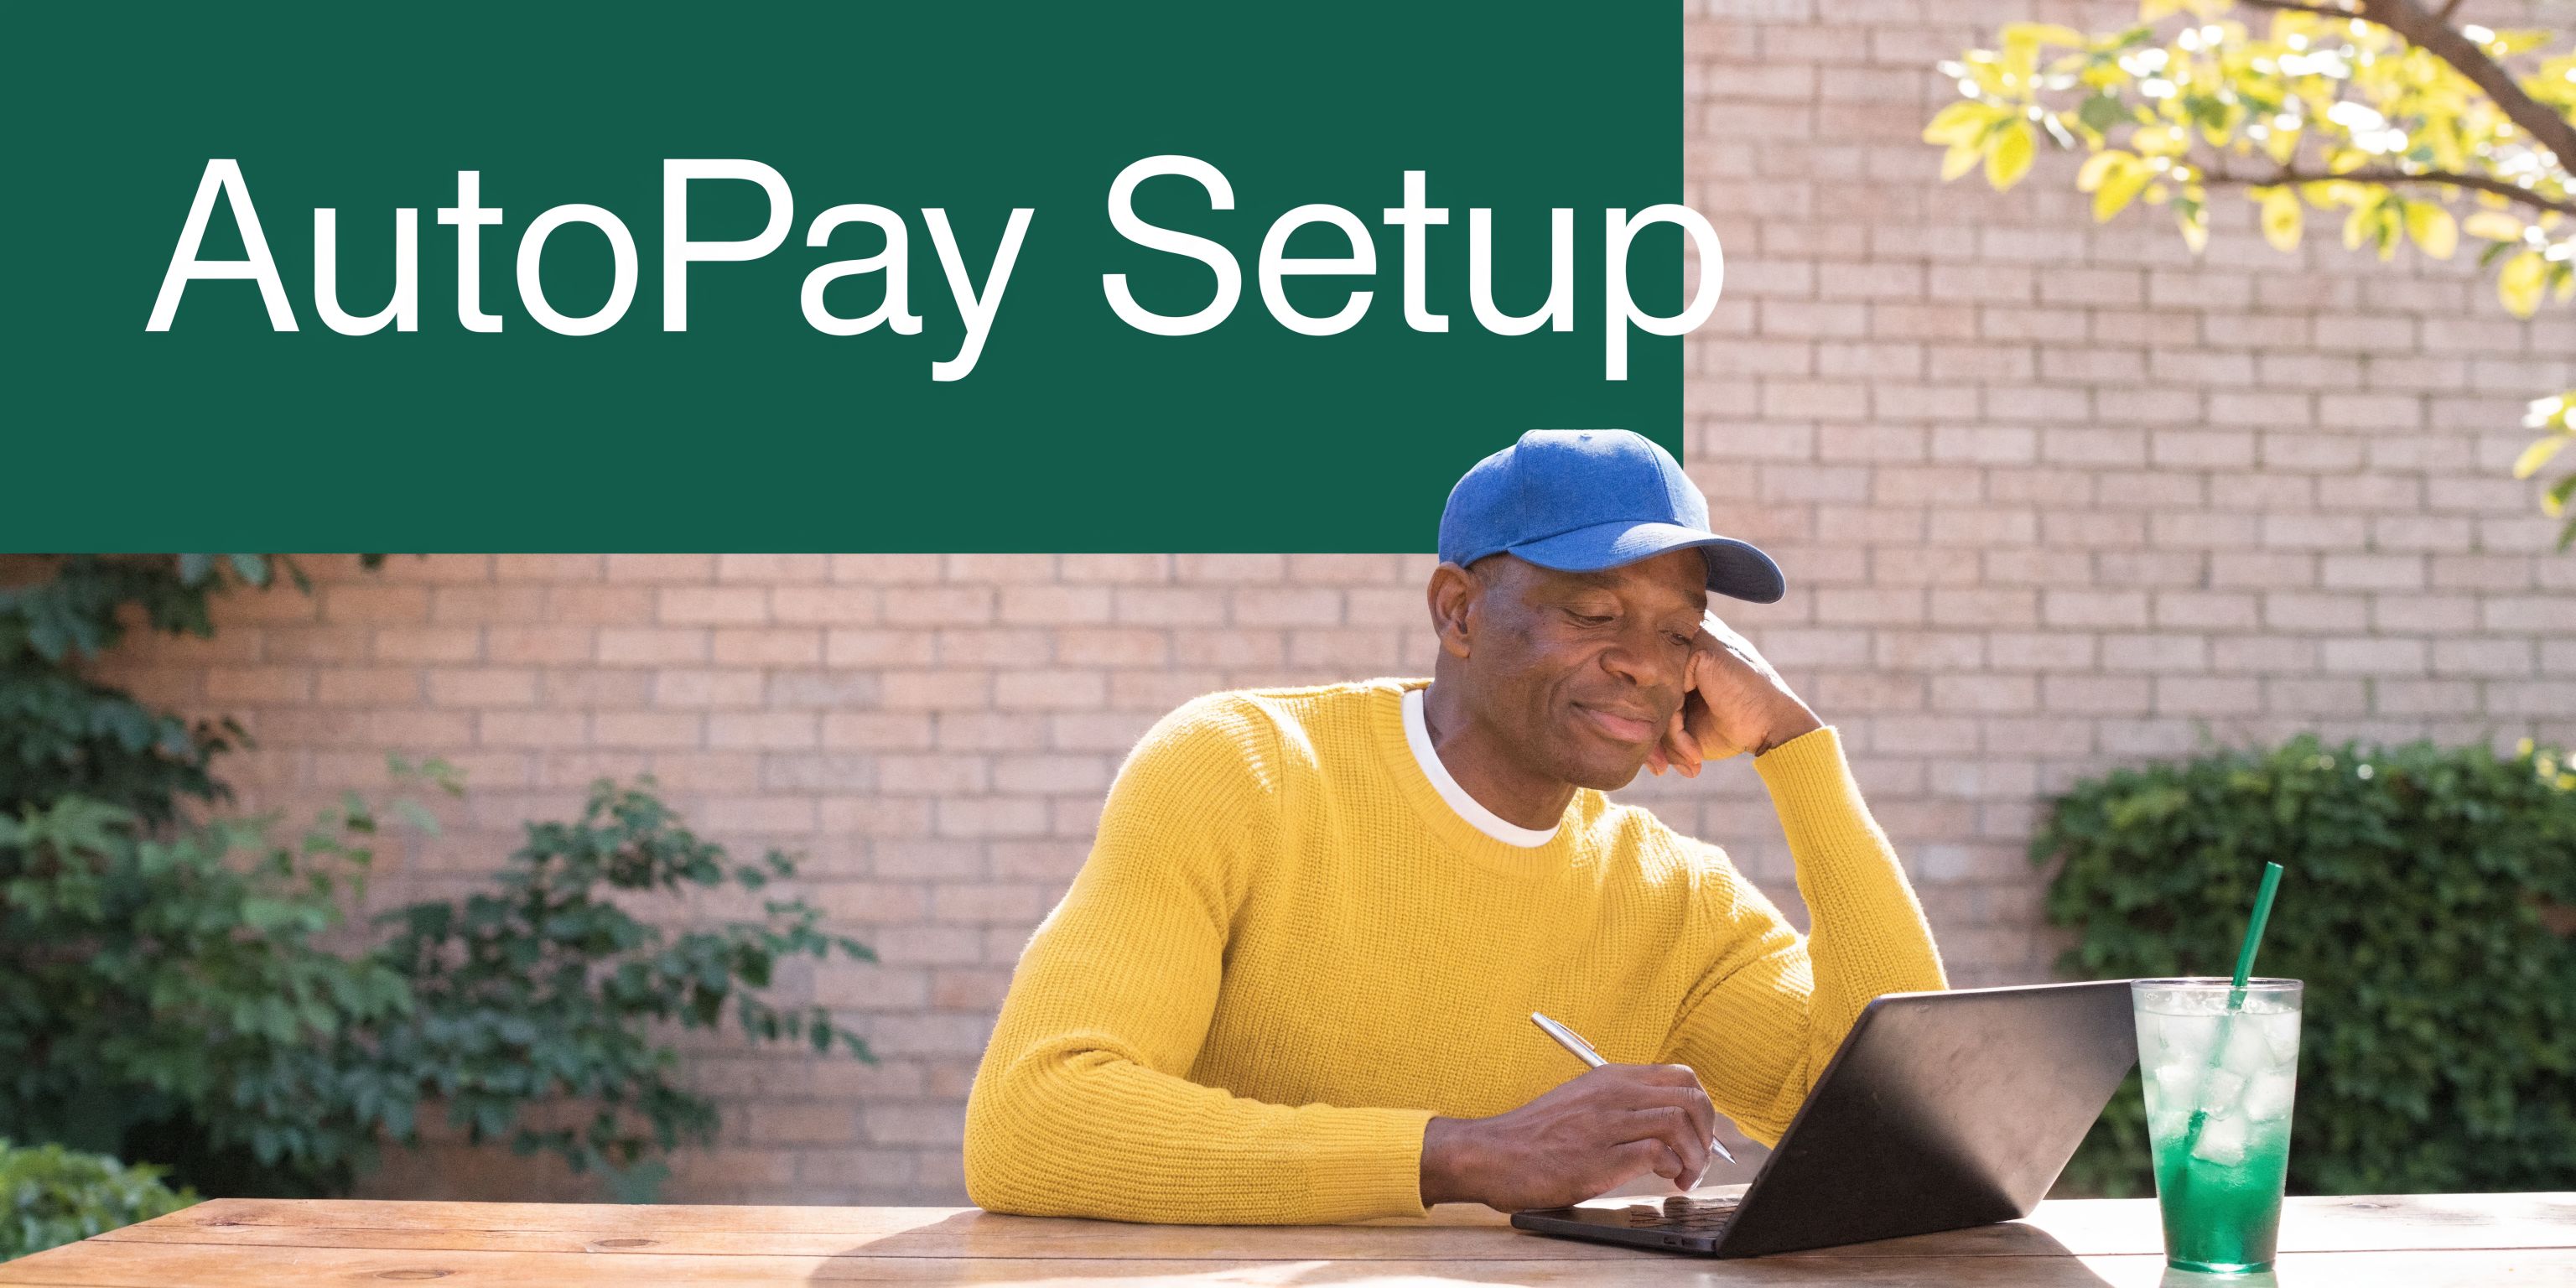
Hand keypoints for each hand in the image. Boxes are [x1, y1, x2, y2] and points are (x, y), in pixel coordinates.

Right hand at [1418, 1063, 1719, 1211]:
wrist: (1492, 1155)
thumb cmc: (1533, 1137)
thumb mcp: (1580, 1103)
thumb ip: (1619, 1105)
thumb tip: (1664, 1124)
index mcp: (1610, 1077)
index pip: (1681, 1076)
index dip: (1701, 1107)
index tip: (1698, 1134)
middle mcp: (1613, 1093)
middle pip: (1690, 1096)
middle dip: (1708, 1132)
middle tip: (1699, 1160)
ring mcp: (1607, 1123)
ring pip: (1681, 1121)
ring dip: (1696, 1154)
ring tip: (1686, 1176)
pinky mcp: (1602, 1156)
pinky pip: (1659, 1152)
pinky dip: (1673, 1168)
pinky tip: (1665, 1181)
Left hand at [1646, 609, 1821, 776]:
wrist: (1772, 728)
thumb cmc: (1733, 725)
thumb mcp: (1686, 726)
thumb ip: (1657, 720)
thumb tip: (1619, 732)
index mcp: (1676, 656)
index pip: (1642, 689)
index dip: (1647, 728)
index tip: (1655, 763)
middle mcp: (1679, 641)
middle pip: (1644, 692)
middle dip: (1650, 737)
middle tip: (1659, 768)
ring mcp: (1689, 641)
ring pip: (1654, 698)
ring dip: (1667, 740)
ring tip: (1687, 762)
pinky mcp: (1699, 650)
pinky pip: (1669, 697)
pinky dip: (1678, 732)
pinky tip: (1695, 752)